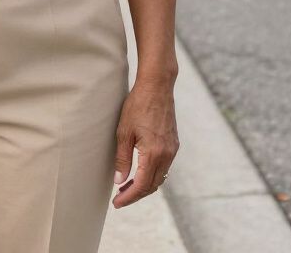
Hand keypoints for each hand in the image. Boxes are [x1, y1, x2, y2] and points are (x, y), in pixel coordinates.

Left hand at [111, 78, 179, 208]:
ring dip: (144, 185)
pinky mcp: (173, 143)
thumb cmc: (138, 105)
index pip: (141, 185)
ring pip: (159, 177)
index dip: (128, 197)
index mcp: (154, 154)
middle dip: (135, 194)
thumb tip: (119, 181)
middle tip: (119, 198)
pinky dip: (152, 174)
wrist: (157, 86)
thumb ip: (122, 158)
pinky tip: (140, 171)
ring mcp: (172, 149)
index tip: (116, 203)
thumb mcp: (124, 132)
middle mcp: (166, 155)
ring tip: (127, 187)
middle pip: (152, 185)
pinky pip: (164, 167)